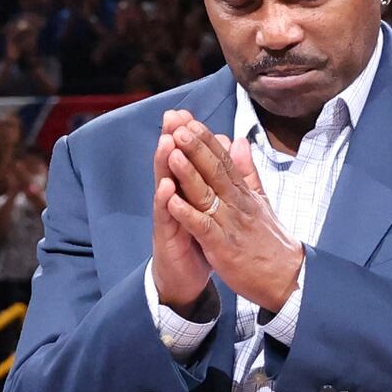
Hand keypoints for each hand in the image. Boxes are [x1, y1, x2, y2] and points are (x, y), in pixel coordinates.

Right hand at [146, 111, 220, 310]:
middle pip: (171, 165)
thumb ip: (214, 179)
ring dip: (164, 165)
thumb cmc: (196, 241)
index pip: (187, 159)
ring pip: (165, 186)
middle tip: (172, 117)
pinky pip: (166, 218)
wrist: (184, 280)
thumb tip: (226, 149)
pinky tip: (165, 187)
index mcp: (188, 191)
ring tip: (167, 143)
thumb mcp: (207, 208)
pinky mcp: (166, 238)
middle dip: (171, 140)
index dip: (186, 137)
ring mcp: (168, 218)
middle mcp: (174, 200)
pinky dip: (166, 202)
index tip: (187, 112)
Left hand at [158, 122, 304, 314]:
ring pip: (207, 194)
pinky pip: (203, 227)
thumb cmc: (270, 242)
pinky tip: (172, 200)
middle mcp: (237, 204)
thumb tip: (239, 141)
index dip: (206, 140)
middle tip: (179, 125)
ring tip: (173, 151)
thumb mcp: (261, 200)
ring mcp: (230, 224)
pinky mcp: (223, 247)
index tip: (190, 120)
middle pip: (215, 170)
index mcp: (244, 193)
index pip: (224, 160)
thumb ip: (247, 171)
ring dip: (189, 173)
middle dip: (196, 147)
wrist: (287, 278)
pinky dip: (188, 213)